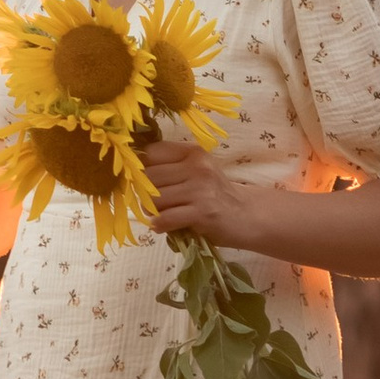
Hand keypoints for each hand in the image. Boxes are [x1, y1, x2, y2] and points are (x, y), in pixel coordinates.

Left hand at [143, 143, 258, 251]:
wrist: (247, 216)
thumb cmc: (214, 195)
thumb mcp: (195, 172)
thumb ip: (169, 169)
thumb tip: (131, 177)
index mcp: (193, 152)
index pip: (151, 153)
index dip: (141, 169)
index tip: (143, 182)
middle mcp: (197, 166)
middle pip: (149, 176)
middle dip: (144, 193)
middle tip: (152, 204)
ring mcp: (200, 189)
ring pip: (155, 198)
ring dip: (152, 211)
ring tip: (161, 215)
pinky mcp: (203, 212)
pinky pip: (165, 218)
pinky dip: (159, 225)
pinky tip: (164, 226)